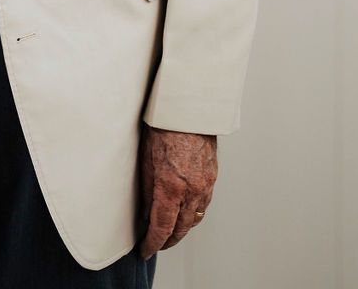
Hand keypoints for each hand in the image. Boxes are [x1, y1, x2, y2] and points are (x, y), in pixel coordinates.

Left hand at [137, 124, 216, 258]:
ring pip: (194, 218)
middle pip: (181, 228)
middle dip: (168, 240)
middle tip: (156, 244)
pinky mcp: (212, 176)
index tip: (145, 250)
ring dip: (182, 228)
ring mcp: (205, 184)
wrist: (188, 106)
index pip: (162, 227)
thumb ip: (146, 189)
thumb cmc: (163, 125)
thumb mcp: (145, 157)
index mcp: (171, 186)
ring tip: (169, 232)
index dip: (152, 243)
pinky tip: (185, 211)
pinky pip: (203, 203)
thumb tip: (145, 211)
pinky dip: (193, 213)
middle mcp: (191, 190)